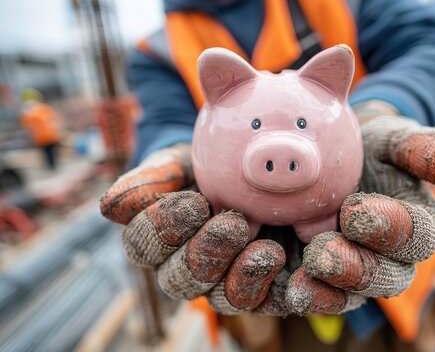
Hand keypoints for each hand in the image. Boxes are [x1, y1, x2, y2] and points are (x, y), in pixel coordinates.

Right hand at [100, 144, 288, 315]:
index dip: (165, 229)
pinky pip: (269, 301)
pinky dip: (283, 290)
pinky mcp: (263, 287)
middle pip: (184, 279)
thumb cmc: (200, 165)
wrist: (243, 169)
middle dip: (207, 254)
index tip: (194, 201)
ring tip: (266, 249)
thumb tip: (110, 206)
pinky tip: (296, 270)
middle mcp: (185, 268)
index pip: (146, 246)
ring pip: (225, 296)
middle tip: (233, 224)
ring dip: (244, 276)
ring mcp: (224, 281)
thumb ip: (151, 179)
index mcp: (157, 243)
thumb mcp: (178, 161)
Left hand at [286, 115, 434, 313]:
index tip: (357, 211)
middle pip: (379, 279)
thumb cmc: (370, 148)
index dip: (389, 229)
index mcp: (414, 229)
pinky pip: (302, 294)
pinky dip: (285, 290)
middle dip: (352, 270)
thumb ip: (428, 151)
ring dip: (317, 291)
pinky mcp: (312, 278)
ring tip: (292, 276)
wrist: (331, 158)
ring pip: (341, 297)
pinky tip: (267, 276)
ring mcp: (348, 274)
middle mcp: (385, 260)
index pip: (414, 238)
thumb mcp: (396, 140)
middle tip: (322, 254)